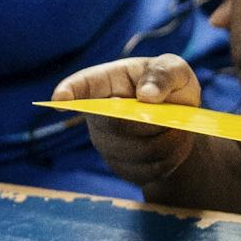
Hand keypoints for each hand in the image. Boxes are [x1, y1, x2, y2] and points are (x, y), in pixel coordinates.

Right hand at [51, 55, 201, 186]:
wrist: (182, 124)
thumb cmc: (172, 88)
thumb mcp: (175, 70)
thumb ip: (164, 74)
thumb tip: (146, 95)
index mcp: (108, 81)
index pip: (82, 85)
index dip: (69, 91)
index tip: (59, 99)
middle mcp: (100, 114)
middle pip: (115, 125)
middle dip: (149, 122)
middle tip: (171, 117)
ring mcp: (107, 143)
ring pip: (134, 152)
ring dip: (165, 142)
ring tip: (178, 129)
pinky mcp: (122, 167)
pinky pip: (146, 170)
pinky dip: (169, 158)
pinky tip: (175, 145)